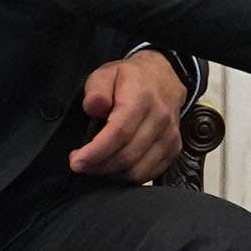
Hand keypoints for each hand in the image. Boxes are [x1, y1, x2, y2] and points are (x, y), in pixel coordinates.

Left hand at [67, 50, 188, 180]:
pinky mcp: (173, 149)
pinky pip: (149, 174)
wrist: (164, 77)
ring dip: (112, 173)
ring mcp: (170, 136)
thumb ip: (96, 89)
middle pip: (127, 155)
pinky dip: (127, 176)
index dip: (96, 152)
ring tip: (96, 165)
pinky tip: (114, 167)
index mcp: (141, 98)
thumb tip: (94, 108)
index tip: (77, 161)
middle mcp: (160, 118)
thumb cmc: (131, 78)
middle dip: (98, 166)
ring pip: (138, 170)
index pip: (119, 132)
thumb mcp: (106, 73)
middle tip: (80, 164)